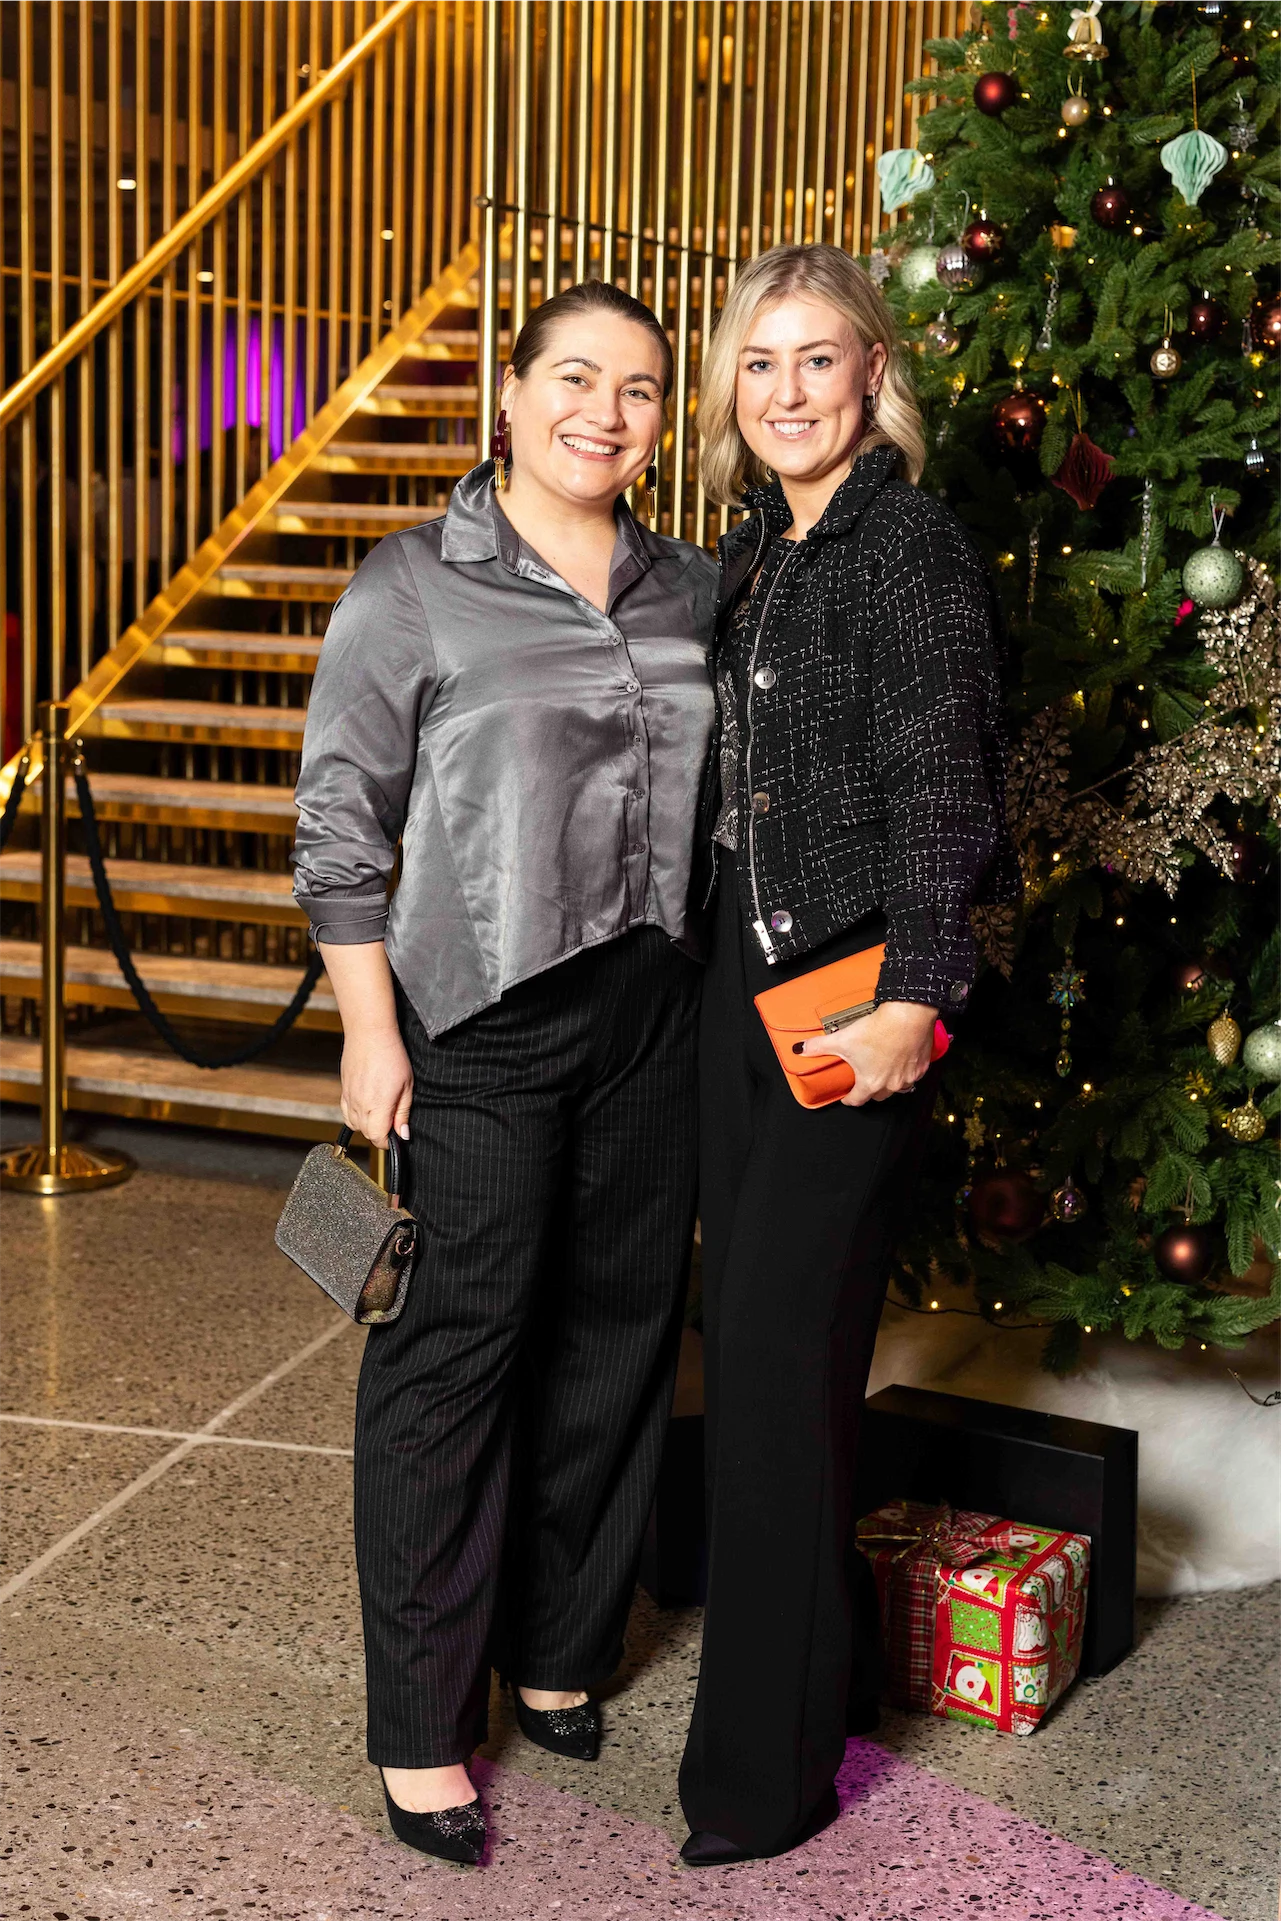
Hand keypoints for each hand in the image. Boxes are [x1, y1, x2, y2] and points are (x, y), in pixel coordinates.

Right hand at [339, 1028, 413, 1145]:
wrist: (369, 1034)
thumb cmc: (391, 1055)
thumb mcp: (407, 1086)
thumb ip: (403, 1113)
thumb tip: (402, 1134)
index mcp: (378, 1106)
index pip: (378, 1138)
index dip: (388, 1142)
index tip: (396, 1137)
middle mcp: (360, 1105)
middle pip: (367, 1133)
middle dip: (380, 1133)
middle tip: (392, 1120)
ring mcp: (349, 1098)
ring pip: (355, 1125)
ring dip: (367, 1125)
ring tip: (380, 1111)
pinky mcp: (343, 1090)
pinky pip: (346, 1113)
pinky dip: (355, 1116)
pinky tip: (366, 1107)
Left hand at [799, 1000, 938, 1107]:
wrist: (908, 1016)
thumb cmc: (877, 1030)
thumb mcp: (842, 1038)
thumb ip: (819, 1046)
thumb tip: (800, 1049)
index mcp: (870, 1083)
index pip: (857, 1100)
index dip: (849, 1099)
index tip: (846, 1096)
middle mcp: (890, 1085)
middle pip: (878, 1096)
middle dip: (870, 1091)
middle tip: (863, 1080)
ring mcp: (908, 1077)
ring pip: (898, 1088)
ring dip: (890, 1083)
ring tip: (883, 1072)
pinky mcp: (921, 1066)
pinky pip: (913, 1076)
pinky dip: (907, 1071)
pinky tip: (902, 1061)